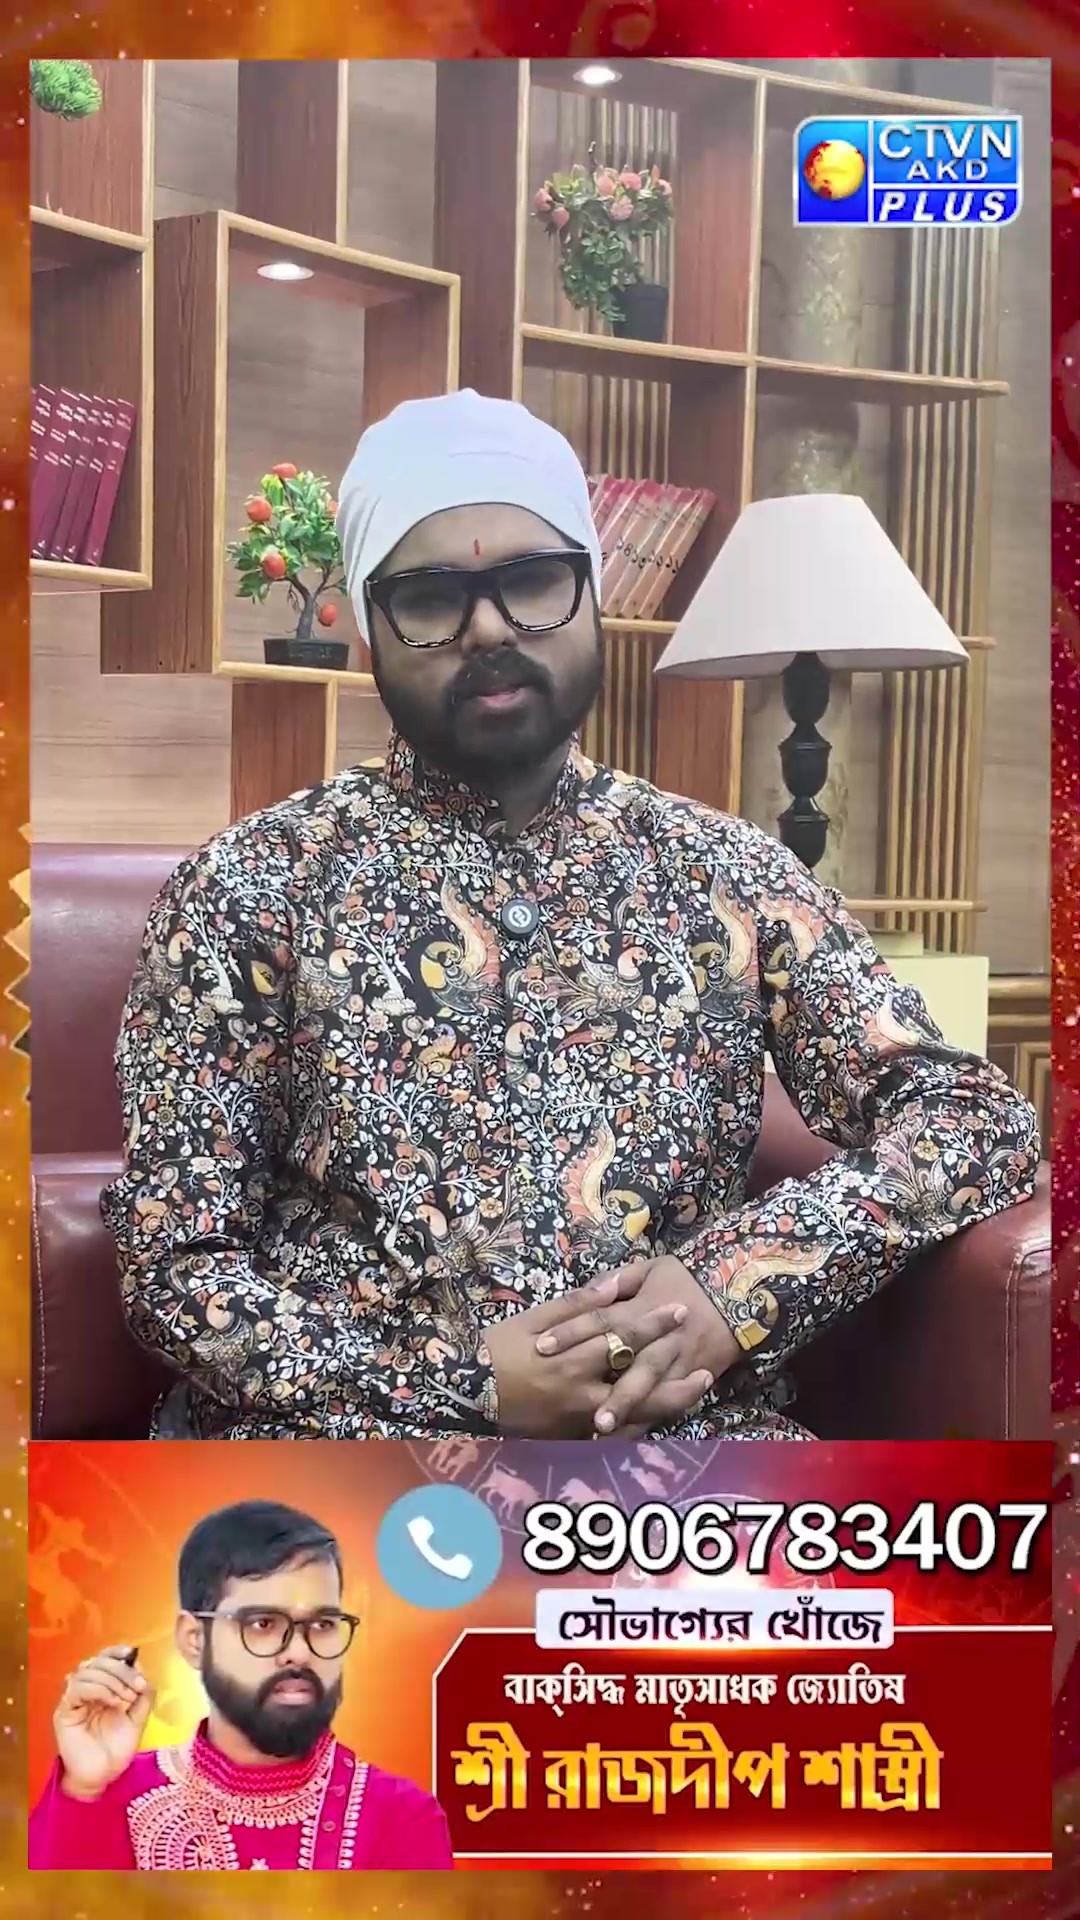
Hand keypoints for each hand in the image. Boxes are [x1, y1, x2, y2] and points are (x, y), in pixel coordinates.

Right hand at [53, 1646, 155, 1797]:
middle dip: (121, 1671)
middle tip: (136, 1689)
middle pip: (98, 1662)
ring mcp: (74, 1700)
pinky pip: (76, 1688)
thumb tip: (141, 1668)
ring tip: (125, 1700)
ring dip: (111, 1681)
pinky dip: (97, 1689)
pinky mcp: (64, 1712)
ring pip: (87, 1671)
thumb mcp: (138, 1718)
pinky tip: (111, 1703)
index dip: (116, 1652)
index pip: (105, 1658)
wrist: (102, 1777)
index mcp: (103, 1686)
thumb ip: (143, 1694)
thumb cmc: (117, 1749)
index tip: (131, 1654)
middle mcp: (87, 1689)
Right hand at [483, 1268, 704, 1438]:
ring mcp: (577, 1419)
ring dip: (666, 1404)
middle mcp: (580, 1391)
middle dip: (673, 1373)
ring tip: (696, 1391)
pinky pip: (612, 1437)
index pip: (621, 1337)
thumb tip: (614, 1286)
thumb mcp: (534, 1318)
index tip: (681, 1310)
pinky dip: (638, 1428)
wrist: (466, 1391)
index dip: (653, 1324)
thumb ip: (576, 1305)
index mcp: (570, 1356)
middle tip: (706, 1365)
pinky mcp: (571, 1437)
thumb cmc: (499, 1348)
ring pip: (632, 1416)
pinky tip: (660, 1419)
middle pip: (636, 1384)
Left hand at [534, 1256, 739, 1435]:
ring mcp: (674, 1361)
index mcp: (638, 1308)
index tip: (541, 1347)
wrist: (738, 1293)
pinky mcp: (691, 1376)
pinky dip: (648, 1417)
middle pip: (622, 1361)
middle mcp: (654, 1338)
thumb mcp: (652, 1268)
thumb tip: (590, 1290)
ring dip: (624, 1407)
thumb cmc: (687, 1278)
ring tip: (601, 1428)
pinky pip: (668, 1400)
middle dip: (592, 1377)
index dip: (570, 1333)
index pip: (599, 1321)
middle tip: (561, 1398)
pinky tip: (626, 1435)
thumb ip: (619, 1279)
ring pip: (646, 1386)